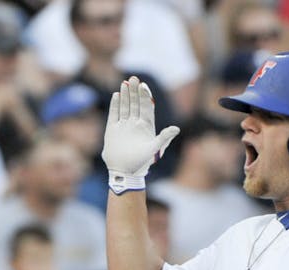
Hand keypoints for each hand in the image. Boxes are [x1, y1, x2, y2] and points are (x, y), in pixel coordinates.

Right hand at [102, 76, 178, 194]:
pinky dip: (115, 105)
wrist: (125, 172)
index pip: (146, 107)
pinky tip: (116, 95)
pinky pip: (114, 114)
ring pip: (125, 106)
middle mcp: (135, 123)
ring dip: (125, 95)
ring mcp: (124, 126)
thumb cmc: (143, 162)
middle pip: (135, 103)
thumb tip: (176, 128)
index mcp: (146, 126)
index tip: (143, 85)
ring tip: (124, 83)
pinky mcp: (112, 130)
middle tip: (133, 78)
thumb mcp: (156, 150)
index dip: (145, 96)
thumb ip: (165, 138)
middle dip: (134, 91)